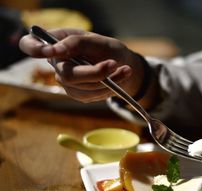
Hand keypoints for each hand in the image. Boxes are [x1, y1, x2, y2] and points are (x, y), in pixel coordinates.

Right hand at [19, 29, 143, 101]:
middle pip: (67, 75)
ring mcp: (66, 82)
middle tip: (114, 64)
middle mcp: (56, 65)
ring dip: (110, 80)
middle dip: (94, 72)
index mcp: (55, 44)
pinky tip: (121, 77)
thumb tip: (58, 49)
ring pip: (85, 88)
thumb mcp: (96, 40)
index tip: (51, 51)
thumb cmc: (105, 48)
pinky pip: (94, 95)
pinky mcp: (79, 95)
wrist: (120, 63)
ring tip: (126, 69)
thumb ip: (77, 42)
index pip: (29, 45)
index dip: (35, 48)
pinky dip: (112, 87)